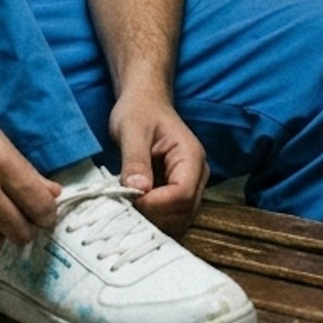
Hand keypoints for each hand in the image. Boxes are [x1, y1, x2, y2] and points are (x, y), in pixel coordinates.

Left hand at [109, 90, 208, 234]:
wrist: (144, 103)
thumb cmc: (139, 111)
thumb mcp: (131, 130)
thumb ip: (135, 160)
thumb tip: (138, 190)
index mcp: (191, 156)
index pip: (182, 194)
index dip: (155, 203)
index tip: (129, 198)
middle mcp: (197, 174)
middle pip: (184, 211)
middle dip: (154, 214)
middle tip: (125, 204)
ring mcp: (190, 185)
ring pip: (179, 219)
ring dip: (153, 219)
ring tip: (128, 203)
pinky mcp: (178, 192)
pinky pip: (171, 215)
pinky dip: (152, 216)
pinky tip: (133, 204)